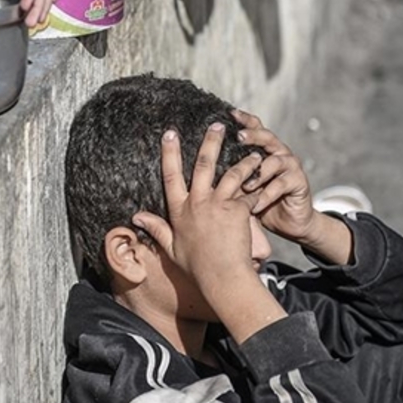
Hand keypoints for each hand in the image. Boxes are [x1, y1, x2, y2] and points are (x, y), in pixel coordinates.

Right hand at [132, 124, 262, 282]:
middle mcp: (197, 203)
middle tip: (217, 125)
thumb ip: (156, 228)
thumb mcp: (171, 248)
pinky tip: (266, 177)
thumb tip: (136, 217)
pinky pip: (249, 192)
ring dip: (244, 161)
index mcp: (179, 211)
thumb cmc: (197, 267)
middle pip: (203, 165)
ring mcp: (218, 205)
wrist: (222, 278)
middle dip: (210, 141)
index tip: (169, 133)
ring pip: (232, 174)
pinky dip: (258, 184)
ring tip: (254, 152)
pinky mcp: (237, 210)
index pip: (171, 176)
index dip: (169, 153)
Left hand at [233, 110, 352, 264]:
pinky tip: (255, 205)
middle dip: (253, 135)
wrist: (287, 222)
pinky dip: (267, 195)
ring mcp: (291, 166)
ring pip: (275, 160)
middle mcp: (278, 153)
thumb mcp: (240, 187)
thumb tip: (200, 167)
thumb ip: (229, 174)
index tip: (230, 113)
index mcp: (263, 150)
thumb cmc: (260, 202)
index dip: (244, 119)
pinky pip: (282, 184)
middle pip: (267, 137)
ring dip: (258, 172)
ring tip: (246, 186)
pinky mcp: (299, 182)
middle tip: (239, 137)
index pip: (255, 128)